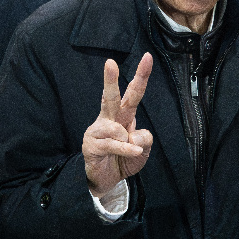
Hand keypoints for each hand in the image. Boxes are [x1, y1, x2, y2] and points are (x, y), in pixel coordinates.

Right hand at [82, 54, 152, 196]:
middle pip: (111, 97)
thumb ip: (144, 139)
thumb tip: (134, 135)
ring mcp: (97, 131)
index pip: (132, 93)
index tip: (148, 57)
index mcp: (123, 115)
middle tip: (109, 63)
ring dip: (128, 141)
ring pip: (117, 128)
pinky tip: (132, 152)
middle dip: (110, 80)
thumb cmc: (123, 160)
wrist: (105, 180)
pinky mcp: (91, 144)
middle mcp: (108, 119)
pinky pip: (115, 144)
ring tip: (128, 151)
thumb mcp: (143, 151)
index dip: (141, 76)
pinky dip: (127, 150)